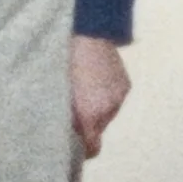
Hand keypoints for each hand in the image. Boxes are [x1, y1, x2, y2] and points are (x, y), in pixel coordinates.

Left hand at [69, 36, 130, 157]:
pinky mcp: (125, 85)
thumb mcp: (57, 90)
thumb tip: (65, 130)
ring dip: (97, 108)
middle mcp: (108, 109)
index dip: (83, 150)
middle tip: (72, 108)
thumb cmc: (64, 59)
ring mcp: (119, 97)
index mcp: (89, 113)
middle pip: (98, 129)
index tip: (73, 148)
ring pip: (107, 113)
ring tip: (83, 88)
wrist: (88, 31)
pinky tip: (94, 79)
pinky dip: (105, 95)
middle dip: (87, 123)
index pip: (92, 148)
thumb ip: (63, 114)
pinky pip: (115, 98)